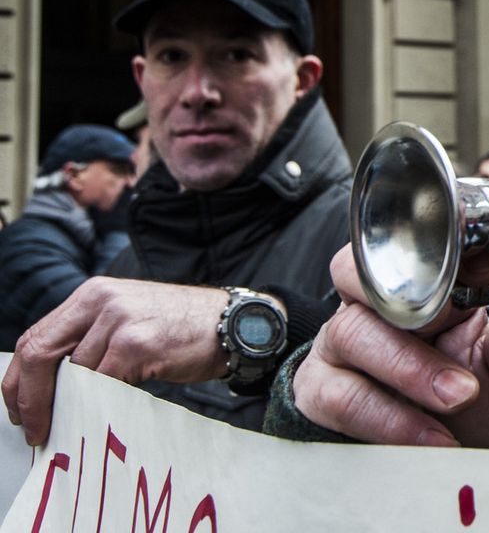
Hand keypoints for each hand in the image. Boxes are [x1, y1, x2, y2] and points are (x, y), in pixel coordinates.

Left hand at [3, 279, 236, 444]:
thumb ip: (89, 341)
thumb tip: (50, 386)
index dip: (18, 381)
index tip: (21, 410)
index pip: (34, 338)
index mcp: (92, 294)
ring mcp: (118, 319)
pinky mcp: (137, 341)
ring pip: (69, 373)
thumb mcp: (127, 322)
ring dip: (66, 406)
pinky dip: (94, 403)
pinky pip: (99, 382)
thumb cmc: (182, 329)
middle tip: (33, 428)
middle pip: (38, 353)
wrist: (234, 324)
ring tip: (72, 425)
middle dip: (28, 399)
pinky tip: (101, 413)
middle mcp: (100, 299)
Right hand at [291, 244, 488, 448]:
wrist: (459, 462)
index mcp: (417, 279)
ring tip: (462, 396)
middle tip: (464, 326)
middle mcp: (369, 302)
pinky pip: (341, 394)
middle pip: (362, 272)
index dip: (448, 248)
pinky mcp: (320, 391)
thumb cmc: (478, 400)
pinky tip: (435, 437)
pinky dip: (391, 417)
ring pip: (353, 332)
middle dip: (418, 303)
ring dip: (412, 367)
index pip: (413, 240)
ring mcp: (338, 344)